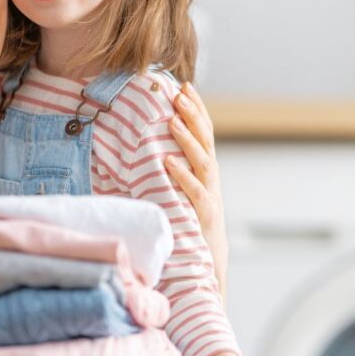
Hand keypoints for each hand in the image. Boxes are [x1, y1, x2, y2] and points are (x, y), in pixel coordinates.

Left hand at [165, 82, 228, 301]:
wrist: (208, 270)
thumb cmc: (189, 229)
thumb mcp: (180, 196)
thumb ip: (169, 174)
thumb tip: (143, 150)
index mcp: (205, 173)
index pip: (204, 134)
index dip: (197, 109)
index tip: (184, 86)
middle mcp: (211, 181)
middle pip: (206, 140)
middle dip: (194, 114)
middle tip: (179, 92)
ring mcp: (210, 198)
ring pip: (203, 161)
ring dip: (188, 138)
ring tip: (174, 117)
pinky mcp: (205, 217)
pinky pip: (194, 193)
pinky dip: (183, 176)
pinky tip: (168, 161)